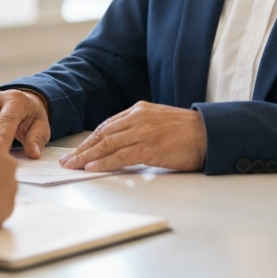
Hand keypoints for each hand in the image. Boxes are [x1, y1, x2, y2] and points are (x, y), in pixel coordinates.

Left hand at [58, 102, 205, 172]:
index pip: (107, 126)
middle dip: (82, 148)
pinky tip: (92, 167)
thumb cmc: (187, 131)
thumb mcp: (158, 121)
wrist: (209, 133)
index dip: (90, 139)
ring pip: (107, 144)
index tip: (78, 150)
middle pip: (102, 134)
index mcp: (139, 110)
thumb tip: (121, 143)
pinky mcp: (150, 147)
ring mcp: (143, 132)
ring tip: (72, 165)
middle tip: (67, 160)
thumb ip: (139, 127)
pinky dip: (104, 162)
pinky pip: (121, 156)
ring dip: (87, 156)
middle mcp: (137, 118)